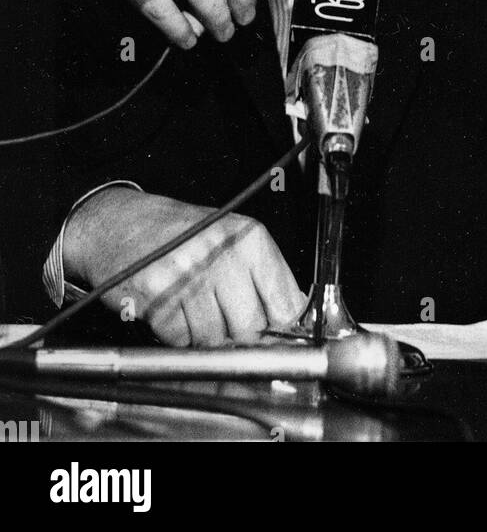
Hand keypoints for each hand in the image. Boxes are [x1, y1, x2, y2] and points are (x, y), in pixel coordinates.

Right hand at [63, 187, 305, 345]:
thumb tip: (292, 324)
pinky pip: (180, 340)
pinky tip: (171, 309)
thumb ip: (266, 279)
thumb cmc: (182, 235)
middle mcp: (221, 252)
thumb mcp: (233, 240)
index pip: (285, 304)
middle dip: (238, 335)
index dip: (280, 328)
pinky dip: (176, 335)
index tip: (271, 333)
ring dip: (204, 336)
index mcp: (249, 238)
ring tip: (192, 306)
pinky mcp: (155, 292)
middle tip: (222, 318)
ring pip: (214, 339)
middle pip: (250, 327)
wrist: (120, 223)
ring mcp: (187, 272)